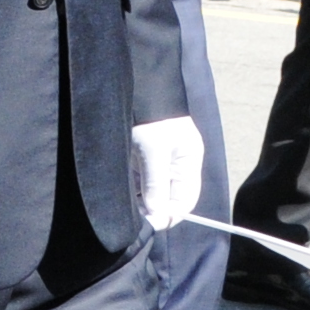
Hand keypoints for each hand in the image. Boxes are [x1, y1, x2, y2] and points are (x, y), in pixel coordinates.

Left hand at [131, 115, 203, 230]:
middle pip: (168, 200)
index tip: (149, 222)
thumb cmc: (150, 117)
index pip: (184, 202)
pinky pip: (139, 183)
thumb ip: (155, 184)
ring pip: (151, 194)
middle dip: (152, 209)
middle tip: (133, 215)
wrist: (138, 87)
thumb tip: (157, 214)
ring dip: (139, 201)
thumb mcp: (153, 151)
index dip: (168, 216)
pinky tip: (121, 190)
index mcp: (188, 164)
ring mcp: (160, 163)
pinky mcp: (143, 160)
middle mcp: (177, 166)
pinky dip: (131, 190)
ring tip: (125, 201)